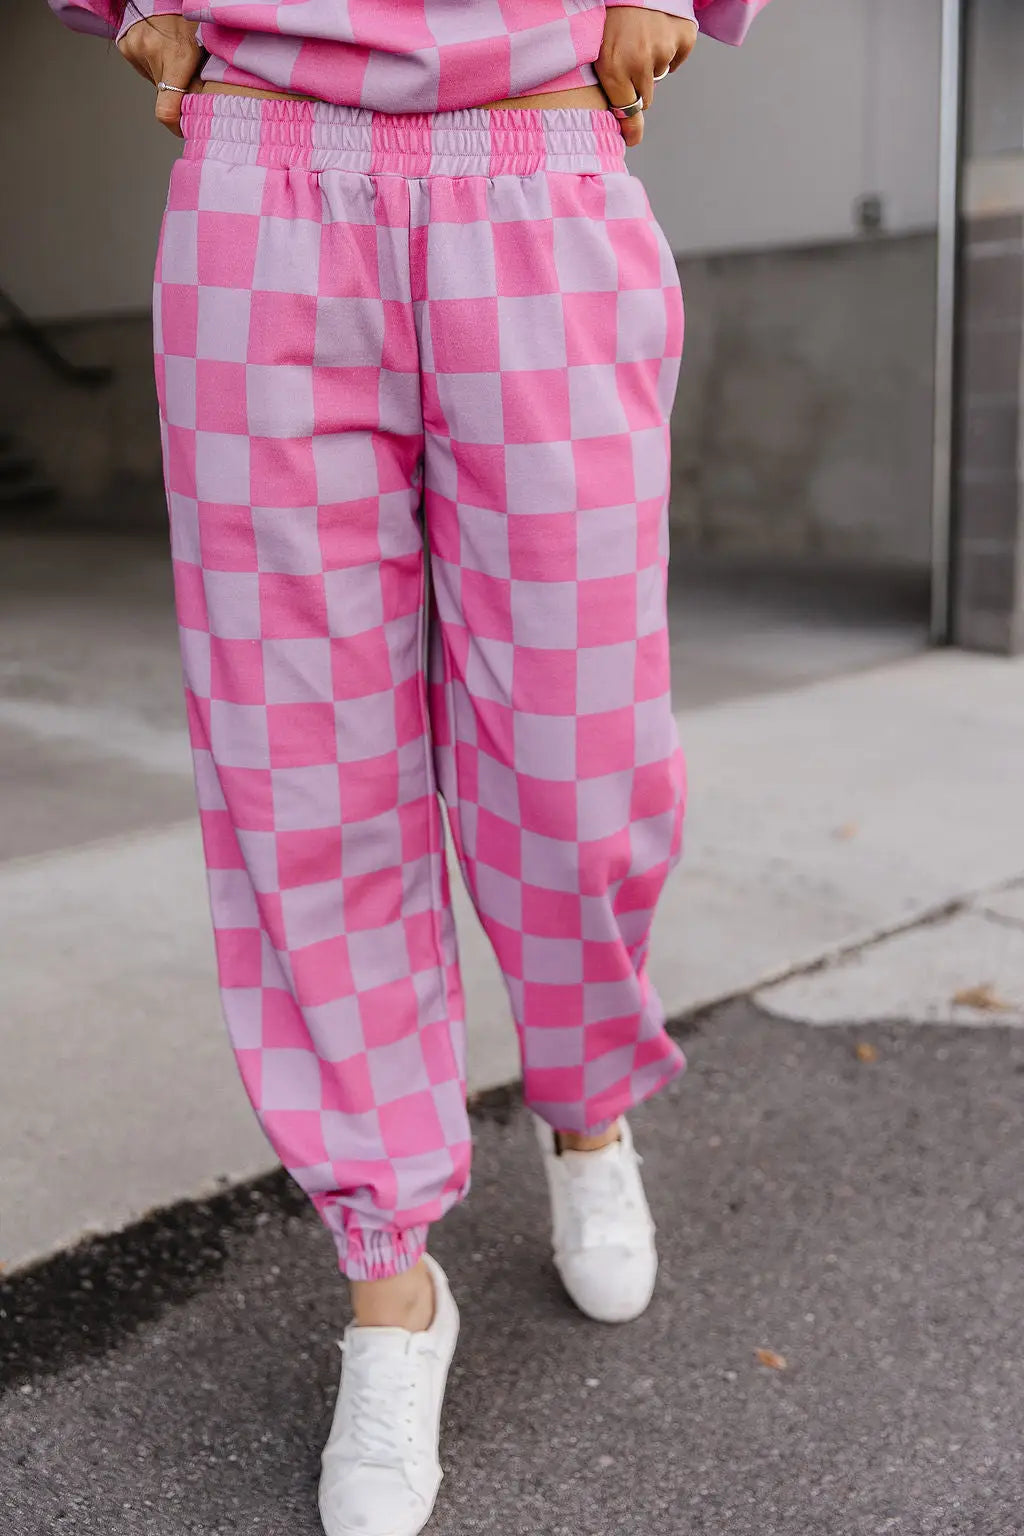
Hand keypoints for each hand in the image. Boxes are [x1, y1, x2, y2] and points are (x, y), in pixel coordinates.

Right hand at [118, 14, 201, 136]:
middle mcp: (150, 53)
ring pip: (152, 79)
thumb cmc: (187, 22)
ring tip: (169, 54)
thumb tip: (196, 112)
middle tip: (182, 71)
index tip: (182, 127)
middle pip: (161, 92)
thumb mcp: (201, 53)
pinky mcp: (125, 46)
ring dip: (162, 74)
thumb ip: (198, 84)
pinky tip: (158, 49)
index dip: (175, 124)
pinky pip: (142, 67)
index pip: (166, 110)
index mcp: (176, 57)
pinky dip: (151, 64)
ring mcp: (134, 48)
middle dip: (173, 88)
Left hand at [596, 8, 697, 146]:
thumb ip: (607, 87)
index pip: (629, 114)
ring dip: (652, 63)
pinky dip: (669, 50)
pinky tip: (657, 31)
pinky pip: (676, 60)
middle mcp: (640, 62)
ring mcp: (664, 49)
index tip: (631, 137)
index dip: (631, 127)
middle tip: (628, 60)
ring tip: (640, 38)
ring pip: (660, 76)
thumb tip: (627, 129)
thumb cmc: (610, 15)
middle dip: (637, 87)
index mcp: (613, 67)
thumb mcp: (596, 51)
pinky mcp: (683, 38)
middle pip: (645, 99)